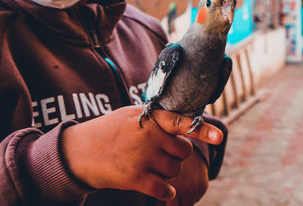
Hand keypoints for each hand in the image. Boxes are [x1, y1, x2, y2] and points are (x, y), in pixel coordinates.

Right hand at [61, 106, 222, 200]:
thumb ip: (157, 119)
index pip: (181, 122)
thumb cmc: (110, 131)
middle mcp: (149, 137)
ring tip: (147, 164)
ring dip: (166, 171)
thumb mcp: (132, 116)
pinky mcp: (136, 178)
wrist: (79, 151)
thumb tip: (182, 124)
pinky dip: (165, 190)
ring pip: (175, 170)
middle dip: (176, 154)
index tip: (219, 136)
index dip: (202, 129)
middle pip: (184, 152)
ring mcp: (143, 158)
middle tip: (159, 152)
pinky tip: (155, 185)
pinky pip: (166, 189)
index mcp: (150, 119)